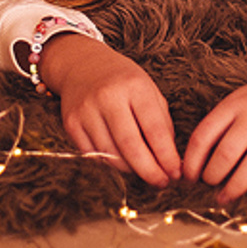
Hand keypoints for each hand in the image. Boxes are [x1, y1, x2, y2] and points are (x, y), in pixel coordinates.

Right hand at [36, 33, 180, 187]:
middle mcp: (108, 96)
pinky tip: (121, 161)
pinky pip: (94, 155)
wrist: (82, 64)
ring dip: (131, 170)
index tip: (176, 173)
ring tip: (143, 169)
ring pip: (111, 155)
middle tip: (162, 183)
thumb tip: (170, 161)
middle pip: (131, 146)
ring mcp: (86, 110)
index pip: (154, 129)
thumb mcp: (148, 89)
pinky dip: (110, 164)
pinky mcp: (71, 123)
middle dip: (149, 171)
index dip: (166, 156)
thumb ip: (161, 122)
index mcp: (134, 85)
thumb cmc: (123, 80)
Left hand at [182, 38, 246, 205]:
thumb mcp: (238, 101)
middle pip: (228, 151)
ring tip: (225, 198)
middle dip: (213, 176)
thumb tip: (195, 163)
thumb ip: (219, 126)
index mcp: (235, 103)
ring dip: (236, 186)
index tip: (188, 178)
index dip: (192, 161)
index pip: (205, 135)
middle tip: (209, 187)